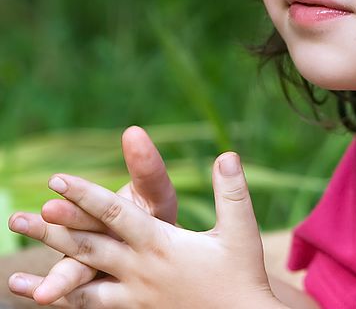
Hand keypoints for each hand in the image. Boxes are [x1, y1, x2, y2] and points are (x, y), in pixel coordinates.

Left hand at [9, 153, 283, 308]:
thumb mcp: (240, 230)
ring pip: (83, 283)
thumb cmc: (241, 277)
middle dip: (54, 231)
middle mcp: (140, 270)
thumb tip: (228, 154)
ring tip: (11, 275)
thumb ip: (232, 191)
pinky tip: (43, 300)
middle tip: (19, 218)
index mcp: (161, 243)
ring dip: (48, 277)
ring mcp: (133, 297)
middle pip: (88, 247)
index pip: (115, 215)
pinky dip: (66, 303)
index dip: (86, 195)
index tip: (57, 180)